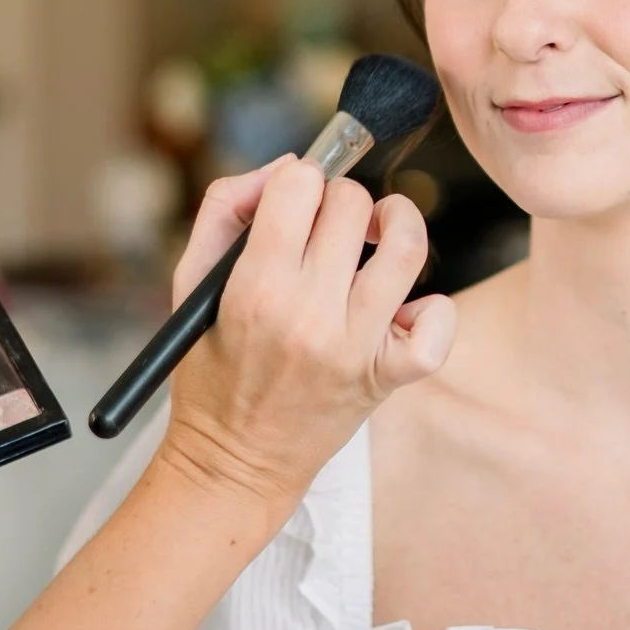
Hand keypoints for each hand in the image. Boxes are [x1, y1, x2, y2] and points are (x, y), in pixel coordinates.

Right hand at [156, 157, 455, 508]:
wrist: (234, 463)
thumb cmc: (211, 369)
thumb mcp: (192, 284)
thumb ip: (228, 209)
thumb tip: (288, 165)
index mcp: (254, 287)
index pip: (300, 185)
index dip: (300, 181)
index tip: (297, 203)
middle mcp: (308, 314)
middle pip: (353, 205)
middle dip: (341, 202)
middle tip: (329, 228)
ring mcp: (354, 347)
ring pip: (407, 248)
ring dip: (398, 224)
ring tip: (379, 234)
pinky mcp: (386, 378)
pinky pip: (437, 327)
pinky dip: (433, 309)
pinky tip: (404, 307)